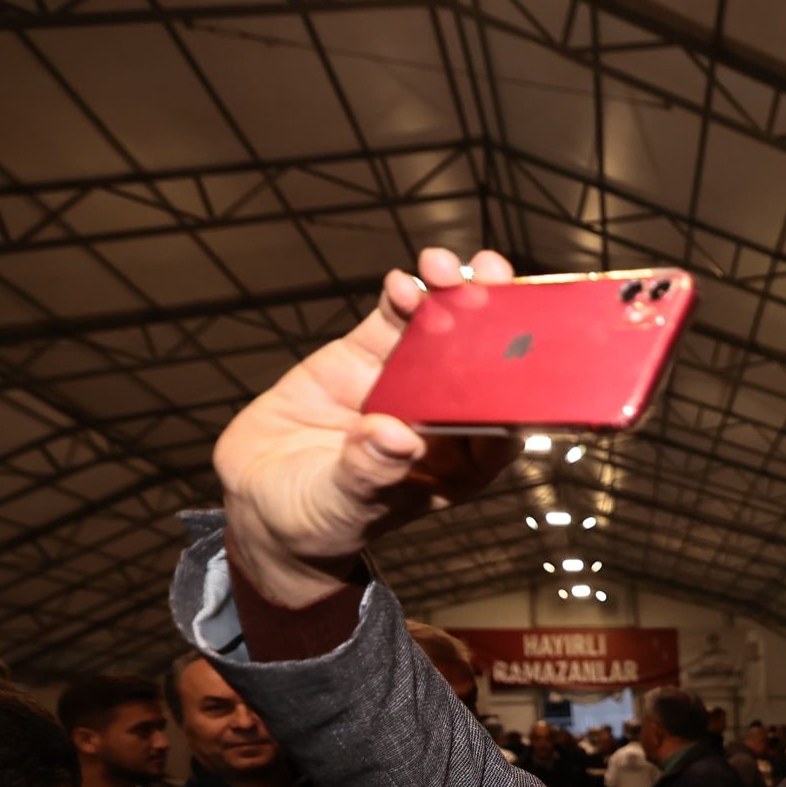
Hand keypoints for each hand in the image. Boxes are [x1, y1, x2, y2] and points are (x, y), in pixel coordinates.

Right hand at [213, 245, 521, 605]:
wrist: (261, 502)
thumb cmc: (318, 519)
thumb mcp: (341, 503)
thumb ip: (369, 471)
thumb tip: (395, 437)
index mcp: (457, 465)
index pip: (504, 422)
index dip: (518, 386)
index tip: (524, 350)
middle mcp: (439, 420)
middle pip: (481, 366)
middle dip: (492, 321)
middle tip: (495, 279)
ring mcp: (404, 385)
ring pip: (440, 334)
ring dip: (447, 296)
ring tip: (442, 267)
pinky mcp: (364, 360)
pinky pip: (390, 324)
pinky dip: (400, 300)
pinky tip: (402, 282)